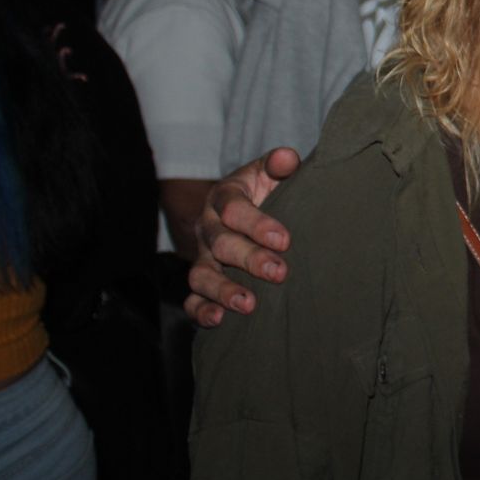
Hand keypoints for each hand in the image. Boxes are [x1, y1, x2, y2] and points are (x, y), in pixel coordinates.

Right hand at [184, 147, 299, 326]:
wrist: (245, 209)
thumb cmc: (264, 190)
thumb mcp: (270, 172)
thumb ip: (280, 164)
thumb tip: (286, 158)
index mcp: (224, 197)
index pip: (234, 209)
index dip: (257, 224)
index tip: (284, 240)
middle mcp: (208, 227)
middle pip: (221, 244)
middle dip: (250, 259)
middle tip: (279, 272)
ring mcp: (202, 257)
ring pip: (201, 275)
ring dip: (223, 291)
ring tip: (249, 305)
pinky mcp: (202, 281)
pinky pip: (192, 299)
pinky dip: (201, 312)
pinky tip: (218, 321)